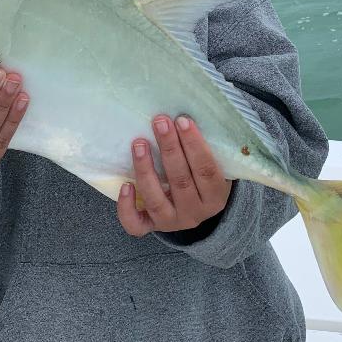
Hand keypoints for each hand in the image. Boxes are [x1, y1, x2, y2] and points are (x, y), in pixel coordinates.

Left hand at [117, 114, 232, 235]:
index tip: (182, 120)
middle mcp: (194, 213)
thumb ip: (207, 148)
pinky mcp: (151, 226)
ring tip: (139, 143)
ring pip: (155, 199)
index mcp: (216, 197)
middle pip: (180, 180)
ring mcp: (172, 222)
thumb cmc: (204, 177)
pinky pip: (136, 224)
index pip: (206, 170)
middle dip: (169, 148)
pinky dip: (127, 207)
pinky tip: (125, 185)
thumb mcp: (217, 166)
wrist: (197, 209)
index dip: (195, 144)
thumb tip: (186, 115)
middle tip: (160, 122)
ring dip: (146, 169)